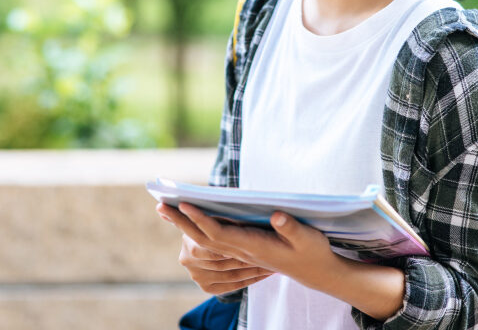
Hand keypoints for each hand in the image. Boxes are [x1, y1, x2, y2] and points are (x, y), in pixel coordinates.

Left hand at [156, 201, 339, 291]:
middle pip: (204, 238)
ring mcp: (242, 251)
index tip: (185, 205)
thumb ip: (290, 228)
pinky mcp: (244, 248)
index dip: (201, 220)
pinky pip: (215, 239)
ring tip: (166, 208)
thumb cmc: (313, 253)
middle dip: (182, 222)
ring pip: (206, 239)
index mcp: (254, 247)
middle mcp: (243, 251)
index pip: (219, 234)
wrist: (317, 273)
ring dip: (185, 225)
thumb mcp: (308, 238)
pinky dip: (198, 228)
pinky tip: (189, 217)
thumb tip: (275, 215)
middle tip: (160, 205)